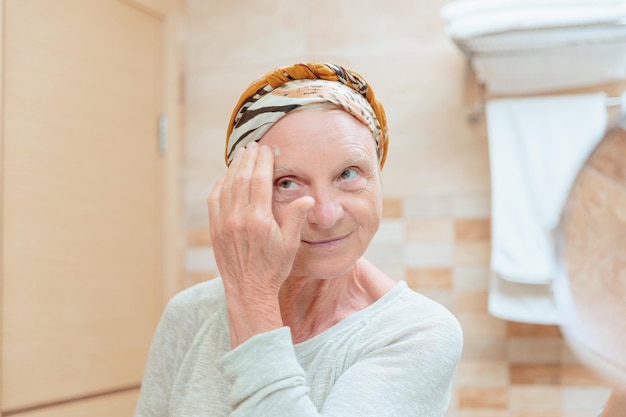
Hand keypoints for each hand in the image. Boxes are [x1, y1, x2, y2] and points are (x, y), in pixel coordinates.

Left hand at [208, 142, 312, 345]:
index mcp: (259, 220)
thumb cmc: (273, 268)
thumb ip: (295, 217)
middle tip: (253, 146)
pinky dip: (220, 184)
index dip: (263, 162)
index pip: (260, 181)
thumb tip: (307, 197)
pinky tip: (226, 177)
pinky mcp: (215, 229)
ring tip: (241, 155)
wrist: (248, 290)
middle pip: (241, 178)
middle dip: (248, 159)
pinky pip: (214, 199)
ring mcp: (223, 223)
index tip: (267, 149)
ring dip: (234, 168)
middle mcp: (238, 218)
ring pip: (226, 186)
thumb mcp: (290, 244)